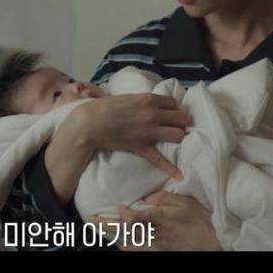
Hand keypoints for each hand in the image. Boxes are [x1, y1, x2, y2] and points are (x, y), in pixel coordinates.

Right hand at [69, 93, 189, 179]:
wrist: (91, 123)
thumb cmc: (105, 107)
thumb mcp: (129, 97)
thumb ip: (143, 101)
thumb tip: (153, 104)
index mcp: (149, 99)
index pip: (174, 103)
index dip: (173, 109)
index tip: (170, 113)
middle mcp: (153, 114)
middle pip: (181, 119)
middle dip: (179, 122)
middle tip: (174, 126)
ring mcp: (149, 132)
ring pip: (178, 135)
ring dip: (177, 137)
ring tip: (172, 138)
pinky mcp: (142, 147)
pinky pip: (160, 159)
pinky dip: (170, 168)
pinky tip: (179, 175)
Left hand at [92, 192, 220, 250]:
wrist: (212, 242)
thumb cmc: (199, 220)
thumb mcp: (185, 203)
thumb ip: (165, 199)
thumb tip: (148, 198)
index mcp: (160, 220)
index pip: (135, 220)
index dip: (124, 215)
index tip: (118, 207)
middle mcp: (154, 234)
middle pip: (125, 232)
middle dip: (106, 225)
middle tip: (91, 219)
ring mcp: (154, 246)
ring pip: (127, 243)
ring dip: (112, 236)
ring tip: (99, 227)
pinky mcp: (157, 252)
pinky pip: (136, 251)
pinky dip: (125, 246)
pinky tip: (119, 241)